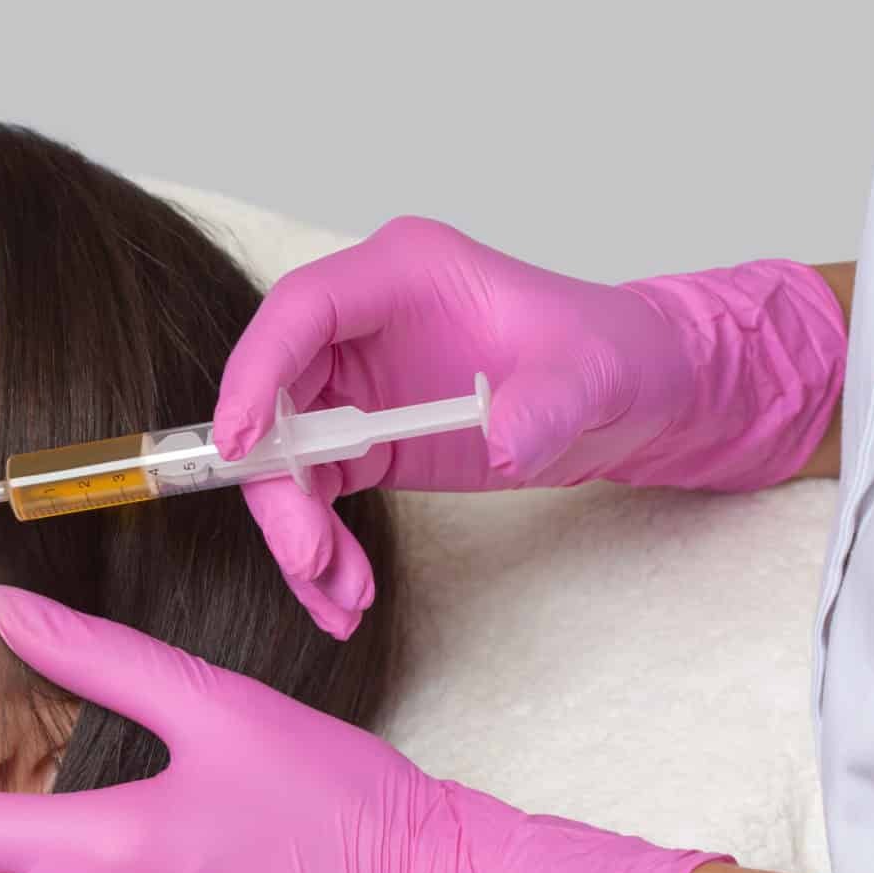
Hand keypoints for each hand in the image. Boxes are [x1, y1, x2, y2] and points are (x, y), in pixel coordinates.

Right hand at [215, 216, 845, 636]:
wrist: (636, 398)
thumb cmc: (615, 355)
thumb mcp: (596, 375)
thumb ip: (550, 400)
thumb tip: (506, 437)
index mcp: (402, 273)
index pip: (300, 310)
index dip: (256, 372)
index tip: (237, 445)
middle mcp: (362, 325)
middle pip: (276, 399)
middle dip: (280, 488)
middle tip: (308, 559)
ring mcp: (356, 384)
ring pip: (286, 460)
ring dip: (300, 535)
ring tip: (343, 599)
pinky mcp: (364, 440)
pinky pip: (315, 497)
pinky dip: (321, 551)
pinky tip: (346, 596)